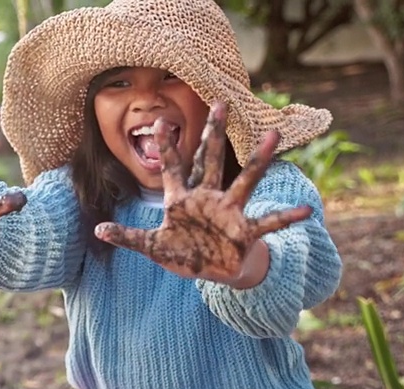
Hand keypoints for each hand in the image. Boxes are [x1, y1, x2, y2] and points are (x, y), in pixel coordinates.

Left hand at [94, 102, 311, 287]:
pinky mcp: (244, 231)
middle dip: (213, 133)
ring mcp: (228, 212)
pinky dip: (286, 218)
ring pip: (245, 180)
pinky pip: (268, 223)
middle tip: (220, 101)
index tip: (158, 122)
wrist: (214, 272)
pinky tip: (306, 211)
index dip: (166, 148)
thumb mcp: (151, 247)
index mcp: (182, 200)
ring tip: (274, 134)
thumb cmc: (185, 254)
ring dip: (259, 159)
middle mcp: (208, 198)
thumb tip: (98, 230)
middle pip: (210, 160)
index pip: (172, 169)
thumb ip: (127, 237)